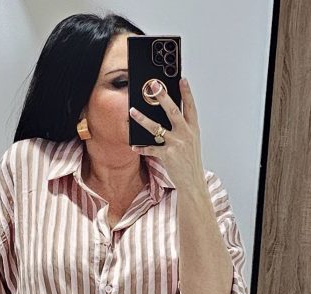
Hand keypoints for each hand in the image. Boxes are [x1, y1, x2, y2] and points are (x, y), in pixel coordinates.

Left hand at [129, 78, 205, 192]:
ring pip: (157, 128)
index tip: (182, 79)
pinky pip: (151, 149)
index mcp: (193, 129)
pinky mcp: (168, 156)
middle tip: (154, 85)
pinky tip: (134, 146)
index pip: (190, 107)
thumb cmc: (190, 162)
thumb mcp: (191, 142)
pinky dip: (141, 148)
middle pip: (173, 111)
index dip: (186, 93)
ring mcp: (177, 144)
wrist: (192, 182)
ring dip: (143, 119)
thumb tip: (171, 115)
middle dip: (163, 97)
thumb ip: (183, 128)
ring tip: (133, 111)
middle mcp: (186, 134)